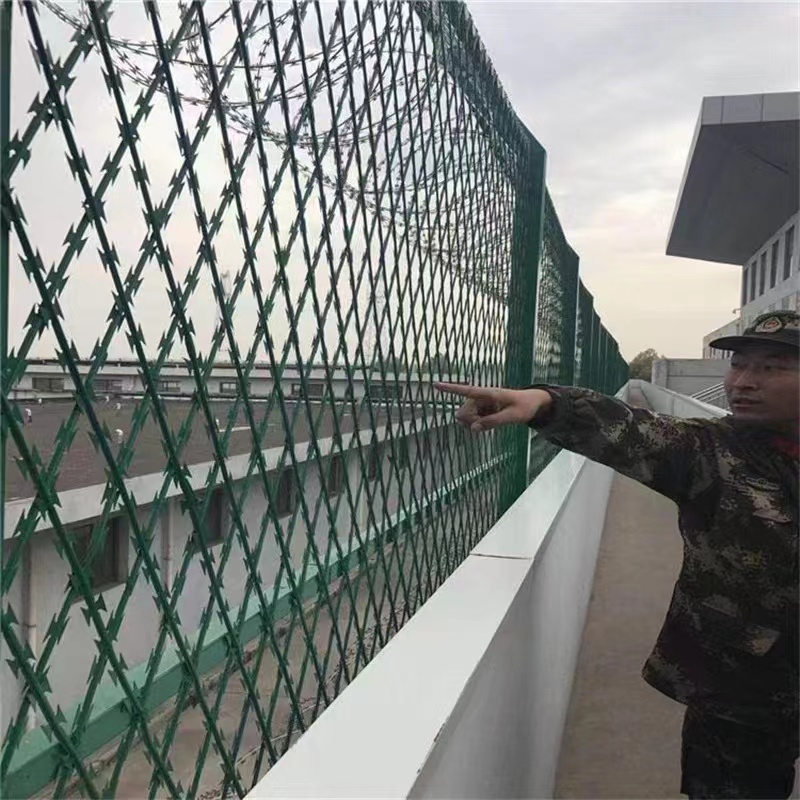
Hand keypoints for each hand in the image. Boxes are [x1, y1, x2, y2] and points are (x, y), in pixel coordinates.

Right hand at [433, 382, 552, 431]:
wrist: (533, 403)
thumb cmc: (524, 406)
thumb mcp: (512, 416)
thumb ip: (493, 422)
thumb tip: (473, 428)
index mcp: (489, 393)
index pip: (466, 390)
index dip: (450, 389)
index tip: (435, 385)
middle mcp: (482, 397)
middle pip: (465, 412)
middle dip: (472, 421)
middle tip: (489, 424)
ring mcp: (482, 404)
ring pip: (469, 418)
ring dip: (477, 424)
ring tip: (495, 420)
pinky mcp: (483, 410)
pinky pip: (475, 420)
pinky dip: (481, 424)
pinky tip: (493, 421)